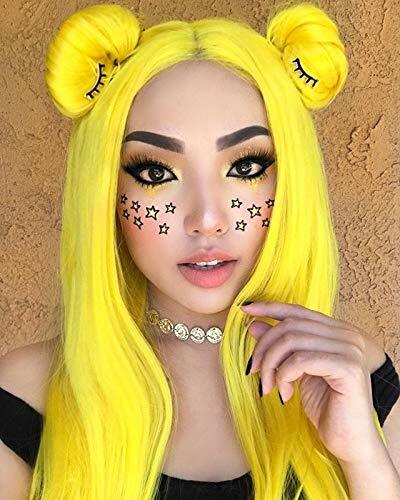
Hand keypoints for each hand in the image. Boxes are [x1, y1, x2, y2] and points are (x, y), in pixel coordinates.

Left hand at [241, 301, 386, 463]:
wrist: (348, 442)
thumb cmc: (325, 406)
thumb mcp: (295, 371)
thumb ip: (280, 345)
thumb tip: (255, 324)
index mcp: (338, 330)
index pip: (298, 311)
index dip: (269, 308)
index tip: (245, 310)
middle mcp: (347, 334)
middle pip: (290, 325)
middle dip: (264, 348)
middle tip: (255, 371)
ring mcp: (350, 349)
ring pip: (291, 341)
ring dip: (271, 366)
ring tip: (269, 387)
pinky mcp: (348, 367)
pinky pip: (300, 360)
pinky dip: (283, 376)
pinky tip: (284, 394)